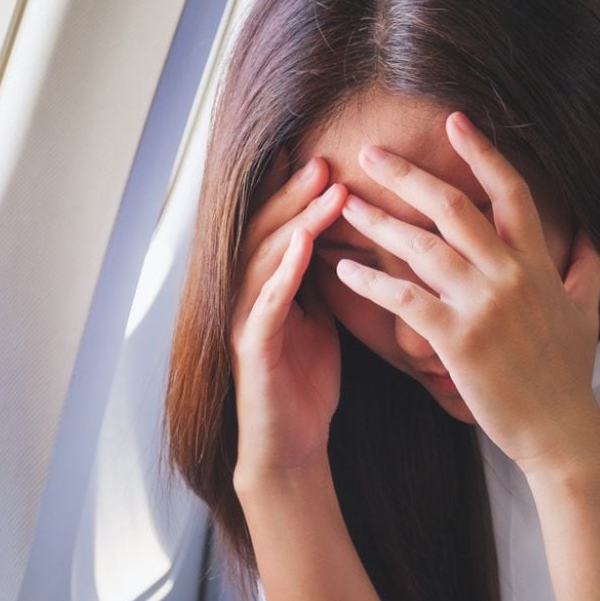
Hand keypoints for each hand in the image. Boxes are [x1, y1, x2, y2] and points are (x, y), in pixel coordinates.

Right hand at [230, 157, 348, 483]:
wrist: (291, 445)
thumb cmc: (306, 384)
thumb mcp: (322, 319)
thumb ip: (325, 280)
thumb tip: (354, 239)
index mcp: (267, 286)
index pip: (278, 227)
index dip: (293, 191)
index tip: (321, 155)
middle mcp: (248, 295)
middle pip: (266, 231)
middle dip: (294, 194)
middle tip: (324, 160)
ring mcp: (245, 320)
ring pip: (265, 258)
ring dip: (295, 221)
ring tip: (324, 190)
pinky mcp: (252, 348)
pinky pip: (266, 303)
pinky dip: (282, 272)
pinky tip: (302, 247)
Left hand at [332, 111, 599, 472]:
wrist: (561, 430)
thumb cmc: (568, 374)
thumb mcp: (584, 311)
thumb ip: (585, 266)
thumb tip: (593, 232)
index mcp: (537, 262)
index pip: (510, 191)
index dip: (482, 153)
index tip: (454, 121)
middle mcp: (509, 274)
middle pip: (452, 207)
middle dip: (407, 175)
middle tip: (369, 153)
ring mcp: (483, 305)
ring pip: (422, 247)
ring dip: (377, 222)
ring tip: (343, 204)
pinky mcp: (458, 339)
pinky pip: (405, 300)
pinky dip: (370, 283)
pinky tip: (342, 271)